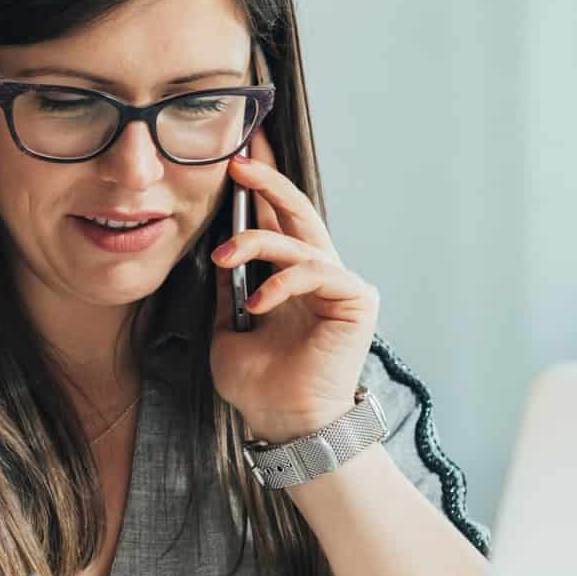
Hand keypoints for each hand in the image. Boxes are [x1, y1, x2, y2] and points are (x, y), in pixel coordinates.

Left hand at [209, 128, 379, 444]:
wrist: (285, 422)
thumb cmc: (261, 384)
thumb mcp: (228, 328)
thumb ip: (230, 288)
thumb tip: (220, 251)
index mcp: (290, 278)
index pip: (277, 220)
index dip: (261, 185)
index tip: (237, 153)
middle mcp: (319, 274)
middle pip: (296, 212)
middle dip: (267, 181)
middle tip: (238, 160)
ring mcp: (340, 284)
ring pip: (299, 241)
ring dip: (256, 242)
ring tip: (224, 256)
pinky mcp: (356, 298)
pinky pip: (315, 272)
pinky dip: (281, 282)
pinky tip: (257, 303)